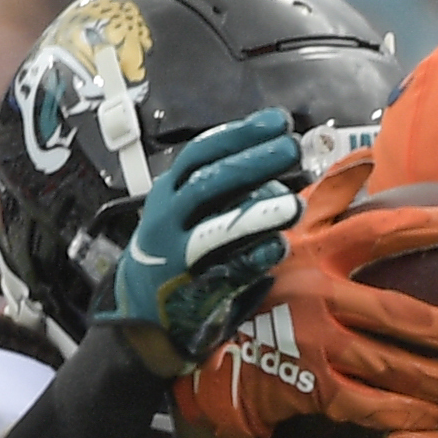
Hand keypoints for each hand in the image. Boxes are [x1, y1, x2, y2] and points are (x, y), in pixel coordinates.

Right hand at [93, 105, 308, 375]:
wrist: (142, 316)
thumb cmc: (178, 253)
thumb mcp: (186, 212)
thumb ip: (224, 187)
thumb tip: (276, 151)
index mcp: (168, 193)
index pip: (202, 153)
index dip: (240, 134)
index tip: (278, 121)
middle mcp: (166, 220)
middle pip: (208, 183)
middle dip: (252, 163)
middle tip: (292, 149)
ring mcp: (176, 258)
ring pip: (214, 230)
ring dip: (256, 215)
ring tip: (295, 204)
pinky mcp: (192, 293)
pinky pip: (226, 273)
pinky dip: (253, 258)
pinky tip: (279, 246)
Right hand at [180, 157, 437, 437]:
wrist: (193, 341)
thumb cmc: (244, 277)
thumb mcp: (275, 227)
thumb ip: (325, 196)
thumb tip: (366, 160)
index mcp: (312, 253)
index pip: (374, 232)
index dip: (420, 225)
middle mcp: (314, 296)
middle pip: (394, 311)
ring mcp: (310, 342)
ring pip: (385, 363)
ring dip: (432, 376)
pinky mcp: (304, 384)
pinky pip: (361, 403)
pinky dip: (398, 412)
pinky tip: (431, 418)